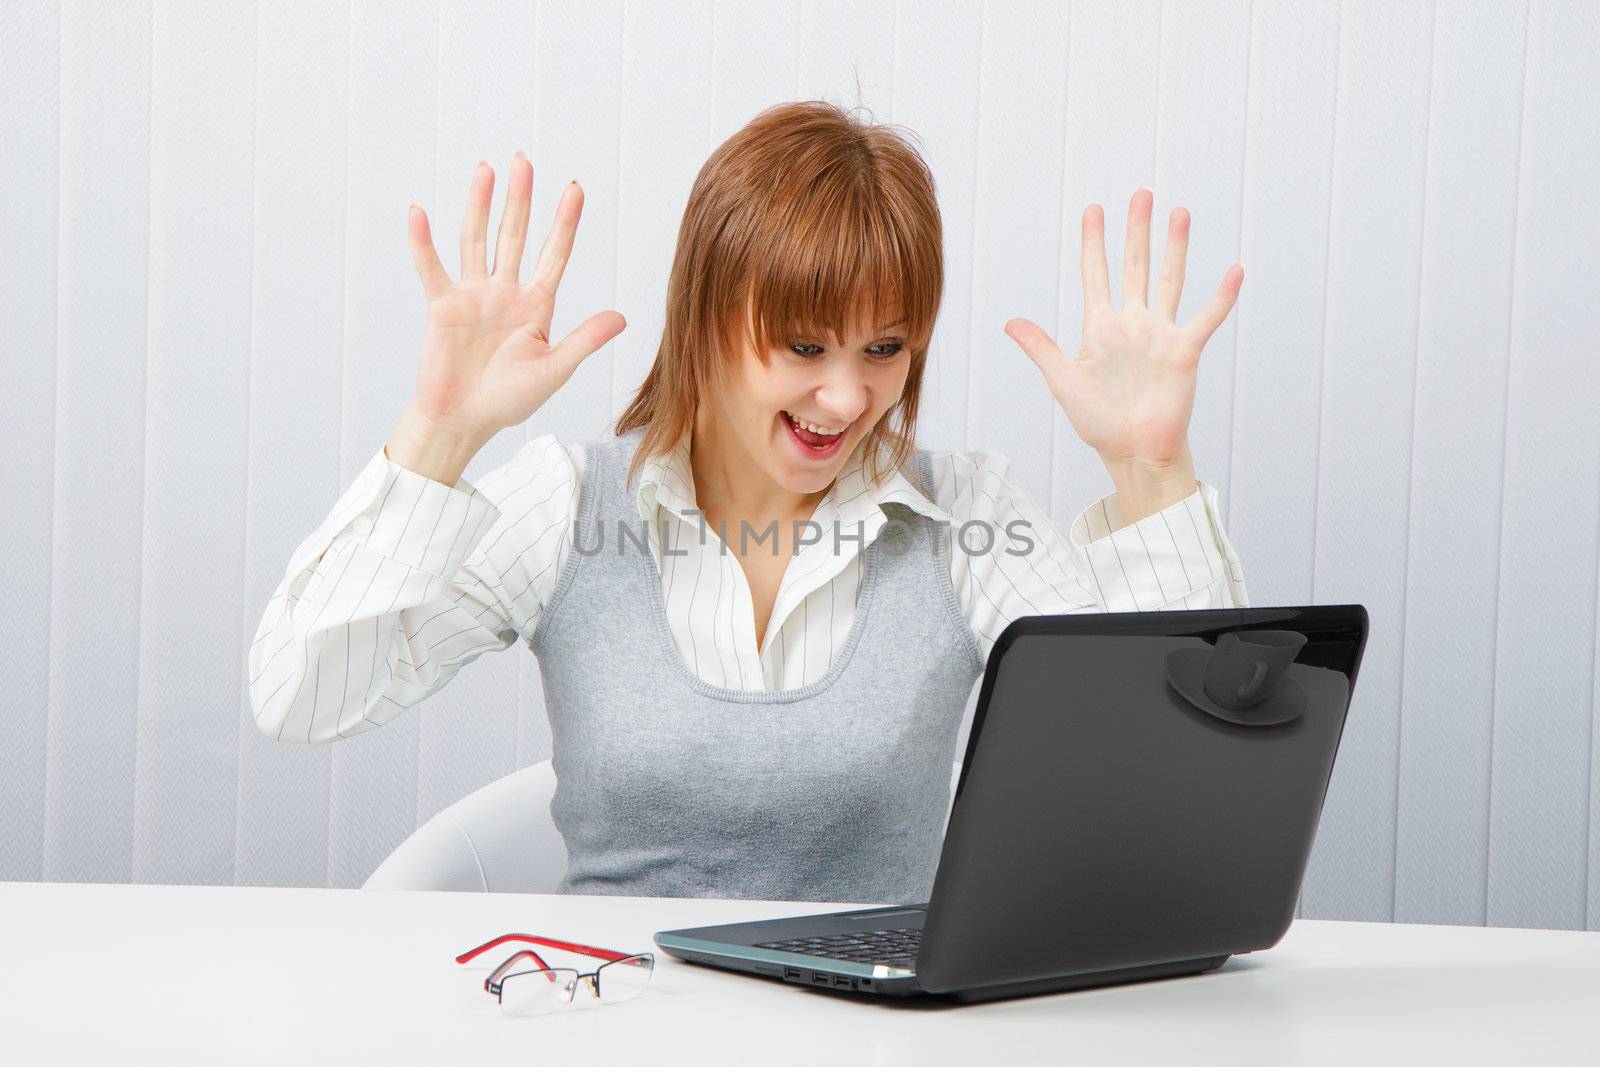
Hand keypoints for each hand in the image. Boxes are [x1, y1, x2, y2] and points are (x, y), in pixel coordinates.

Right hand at [403, 153, 626, 444]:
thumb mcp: (554, 369)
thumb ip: (585, 340)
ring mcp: (472, 296)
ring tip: (486, 170)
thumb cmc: (509, 400)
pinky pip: (431, 268)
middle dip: (520, 199)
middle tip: (524, 160)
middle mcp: (505, 292)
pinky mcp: (442, 307)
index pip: (554, 254)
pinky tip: (419, 212)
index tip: (575, 187)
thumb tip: (622, 316)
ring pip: (477, 240)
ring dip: (480, 205)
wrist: (465, 421)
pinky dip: (423, 242)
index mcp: (536, 305)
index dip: (565, 222)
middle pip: (514, 235)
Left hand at [1003, 187, 1241, 473]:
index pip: (1096, 273)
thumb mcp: (1063, 381)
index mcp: (1100, 327)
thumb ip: (1041, 348)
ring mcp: (1160, 334)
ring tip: (1179, 213)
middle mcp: (1132, 323)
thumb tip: (1009, 323)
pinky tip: (1235, 269)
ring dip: (1174, 247)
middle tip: (1141, 193)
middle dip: (1136, 230)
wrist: (1132, 452)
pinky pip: (1207, 318)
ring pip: (1169, 280)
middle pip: (1134, 265)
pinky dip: (1221, 296)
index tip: (1092, 209)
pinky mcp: (1184, 351)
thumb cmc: (1098, 422)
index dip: (1093, 242)